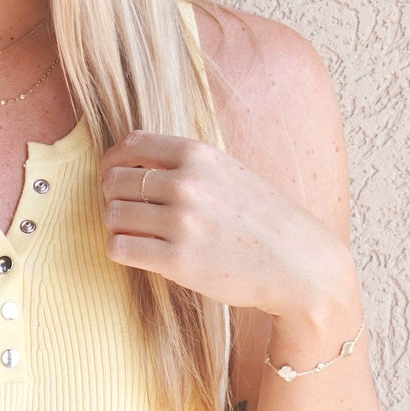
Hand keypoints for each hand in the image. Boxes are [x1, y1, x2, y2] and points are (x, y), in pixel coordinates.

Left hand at [99, 129, 359, 334]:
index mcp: (198, 155)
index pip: (130, 146)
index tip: (116, 177)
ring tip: (135, 234)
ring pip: (112, 215)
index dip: (114, 163)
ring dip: (116, 225)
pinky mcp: (176, 261)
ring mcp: (181, 222)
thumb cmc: (262, 219)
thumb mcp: (228, 171)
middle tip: (127, 211)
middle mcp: (186, 183)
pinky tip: (137, 252)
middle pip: (114, 181)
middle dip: (112, 196)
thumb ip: (186, 162)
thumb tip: (130, 152)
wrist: (297, 264)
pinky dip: (120, 249)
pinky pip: (119, 248)